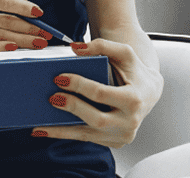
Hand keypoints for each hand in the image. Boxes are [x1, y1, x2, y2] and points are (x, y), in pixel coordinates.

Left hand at [33, 38, 161, 147]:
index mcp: (134, 98)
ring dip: (61, 131)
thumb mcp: (124, 53)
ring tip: (39, 126)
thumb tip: (75, 49)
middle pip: (95, 118)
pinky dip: (67, 135)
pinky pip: (88, 139)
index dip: (78, 86)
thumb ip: (101, 46)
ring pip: (88, 135)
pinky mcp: (115, 143)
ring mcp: (122, 135)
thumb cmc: (134, 71)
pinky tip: (49, 131)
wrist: (149, 92)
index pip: (101, 94)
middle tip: (51, 97)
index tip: (59, 78)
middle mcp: (130, 121)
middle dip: (71, 107)